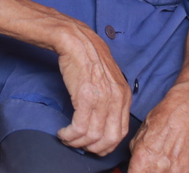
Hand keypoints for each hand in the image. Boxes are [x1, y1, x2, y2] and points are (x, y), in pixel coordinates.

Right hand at [54, 24, 129, 155]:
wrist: (76, 40)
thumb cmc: (88, 58)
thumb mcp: (109, 79)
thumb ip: (111, 99)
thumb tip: (104, 119)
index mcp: (125, 96)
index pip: (121, 132)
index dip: (107, 145)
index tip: (94, 147)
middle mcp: (117, 99)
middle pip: (109, 139)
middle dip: (94, 149)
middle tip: (81, 146)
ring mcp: (102, 99)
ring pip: (93, 136)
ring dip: (77, 143)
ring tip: (67, 138)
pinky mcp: (85, 97)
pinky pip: (79, 128)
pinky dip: (70, 135)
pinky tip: (63, 132)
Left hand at [127, 89, 188, 172]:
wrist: (186, 111)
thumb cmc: (162, 118)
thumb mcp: (139, 134)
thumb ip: (135, 153)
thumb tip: (132, 165)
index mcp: (142, 157)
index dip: (132, 172)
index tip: (134, 169)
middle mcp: (157, 166)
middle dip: (145, 171)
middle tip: (146, 164)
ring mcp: (173, 170)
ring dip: (157, 172)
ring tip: (158, 162)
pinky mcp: (186, 170)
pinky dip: (170, 172)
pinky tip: (169, 164)